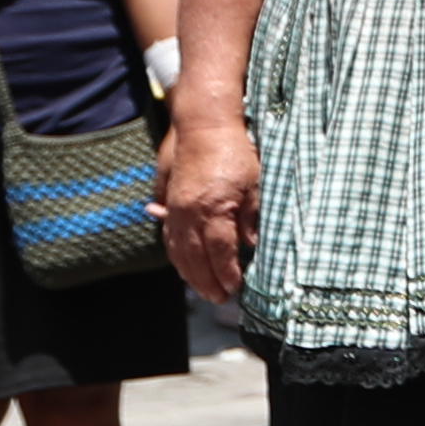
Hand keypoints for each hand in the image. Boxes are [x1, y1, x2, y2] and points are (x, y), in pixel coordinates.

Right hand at [158, 114, 260, 306]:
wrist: (203, 126)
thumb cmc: (235, 152)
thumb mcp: (255, 184)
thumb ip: (252, 217)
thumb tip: (251, 245)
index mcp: (214, 209)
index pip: (220, 253)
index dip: (227, 273)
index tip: (235, 287)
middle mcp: (190, 213)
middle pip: (196, 258)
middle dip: (207, 282)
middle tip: (219, 299)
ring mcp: (176, 209)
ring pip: (178, 251)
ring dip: (189, 274)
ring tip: (202, 290)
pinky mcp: (169, 203)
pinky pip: (169, 236)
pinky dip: (176, 255)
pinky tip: (184, 266)